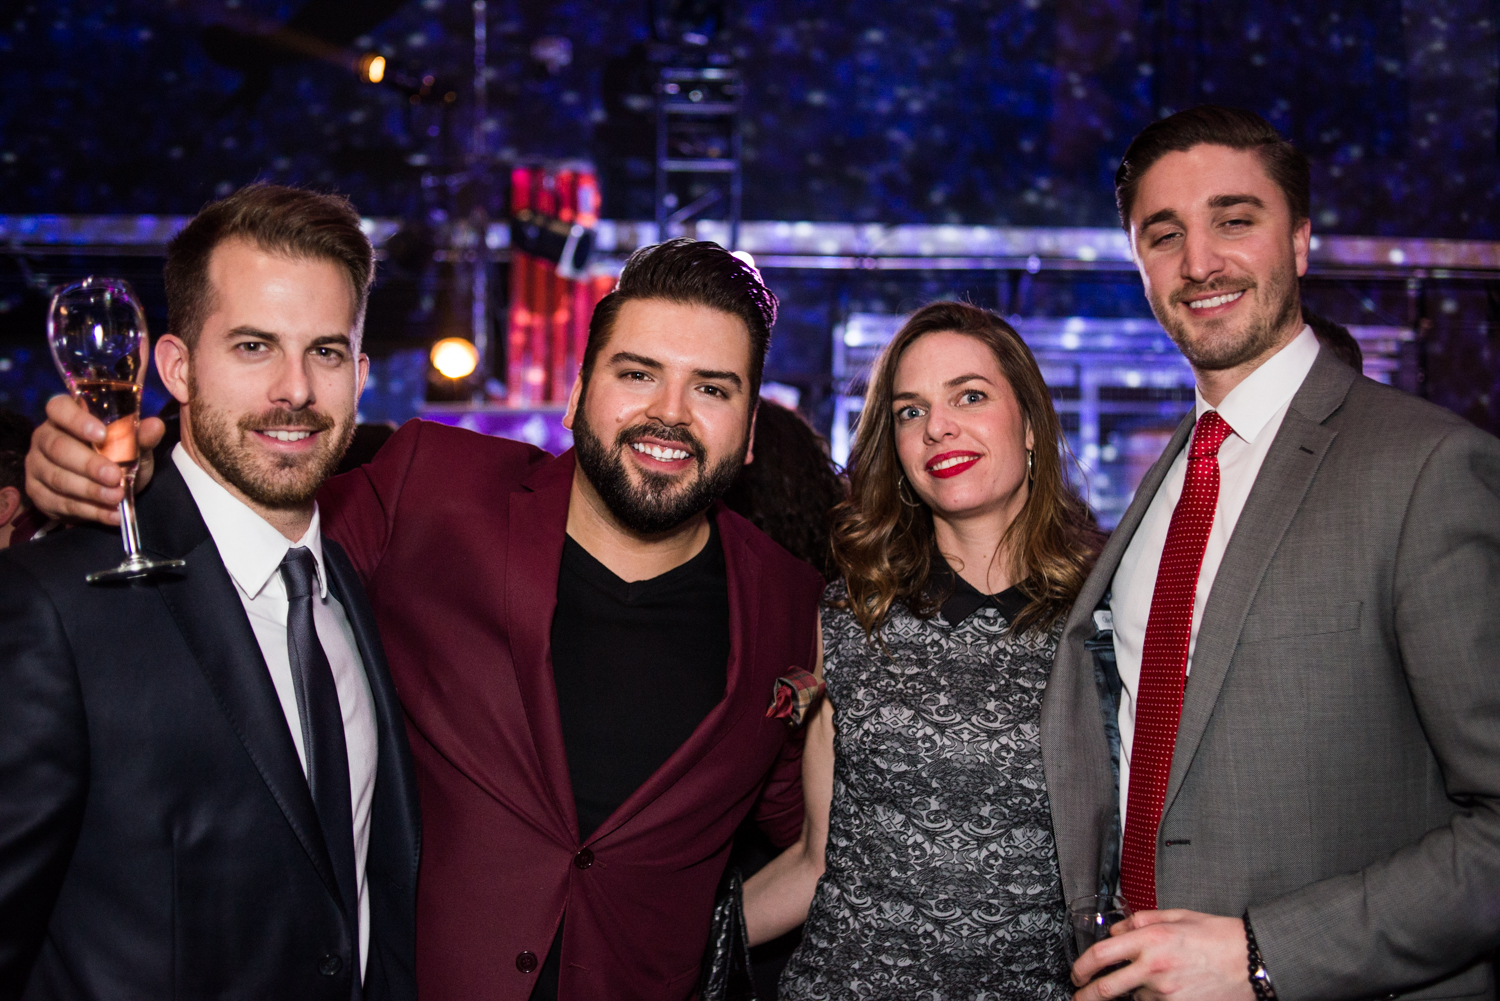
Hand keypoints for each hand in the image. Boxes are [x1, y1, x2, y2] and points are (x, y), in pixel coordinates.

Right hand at [25, 394, 163, 525]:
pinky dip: (90, 510)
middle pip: (58, 447)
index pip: (59, 408)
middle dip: (89, 464)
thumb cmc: (115, 457)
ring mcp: (37, 466)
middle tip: (115, 476)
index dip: (77, 420)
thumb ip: (140, 437)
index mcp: (64, 417)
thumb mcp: (133, 447)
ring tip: (116, 497)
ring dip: (90, 490)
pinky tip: (111, 514)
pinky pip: (61, 503)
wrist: (104, 489)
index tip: (102, 434)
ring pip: (58, 478)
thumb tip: (155, 426)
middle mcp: (44, 438)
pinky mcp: (37, 493)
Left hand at [1072, 909, 1252, 1000]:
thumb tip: (1115, 930)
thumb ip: (1140, 920)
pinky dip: (1151, 999)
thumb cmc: (1218, 937)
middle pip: (1105, 988)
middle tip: (1080, 995)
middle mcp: (1154, 967)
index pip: (1101, 954)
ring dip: (1132, 993)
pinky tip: (1162, 990)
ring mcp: (1165, 993)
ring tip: (1152, 980)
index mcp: (1151, 939)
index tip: (1076, 972)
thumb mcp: (1176, 916)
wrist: (1251, 962)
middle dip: (1086, 995)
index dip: (1081, 966)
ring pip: (1133, 998)